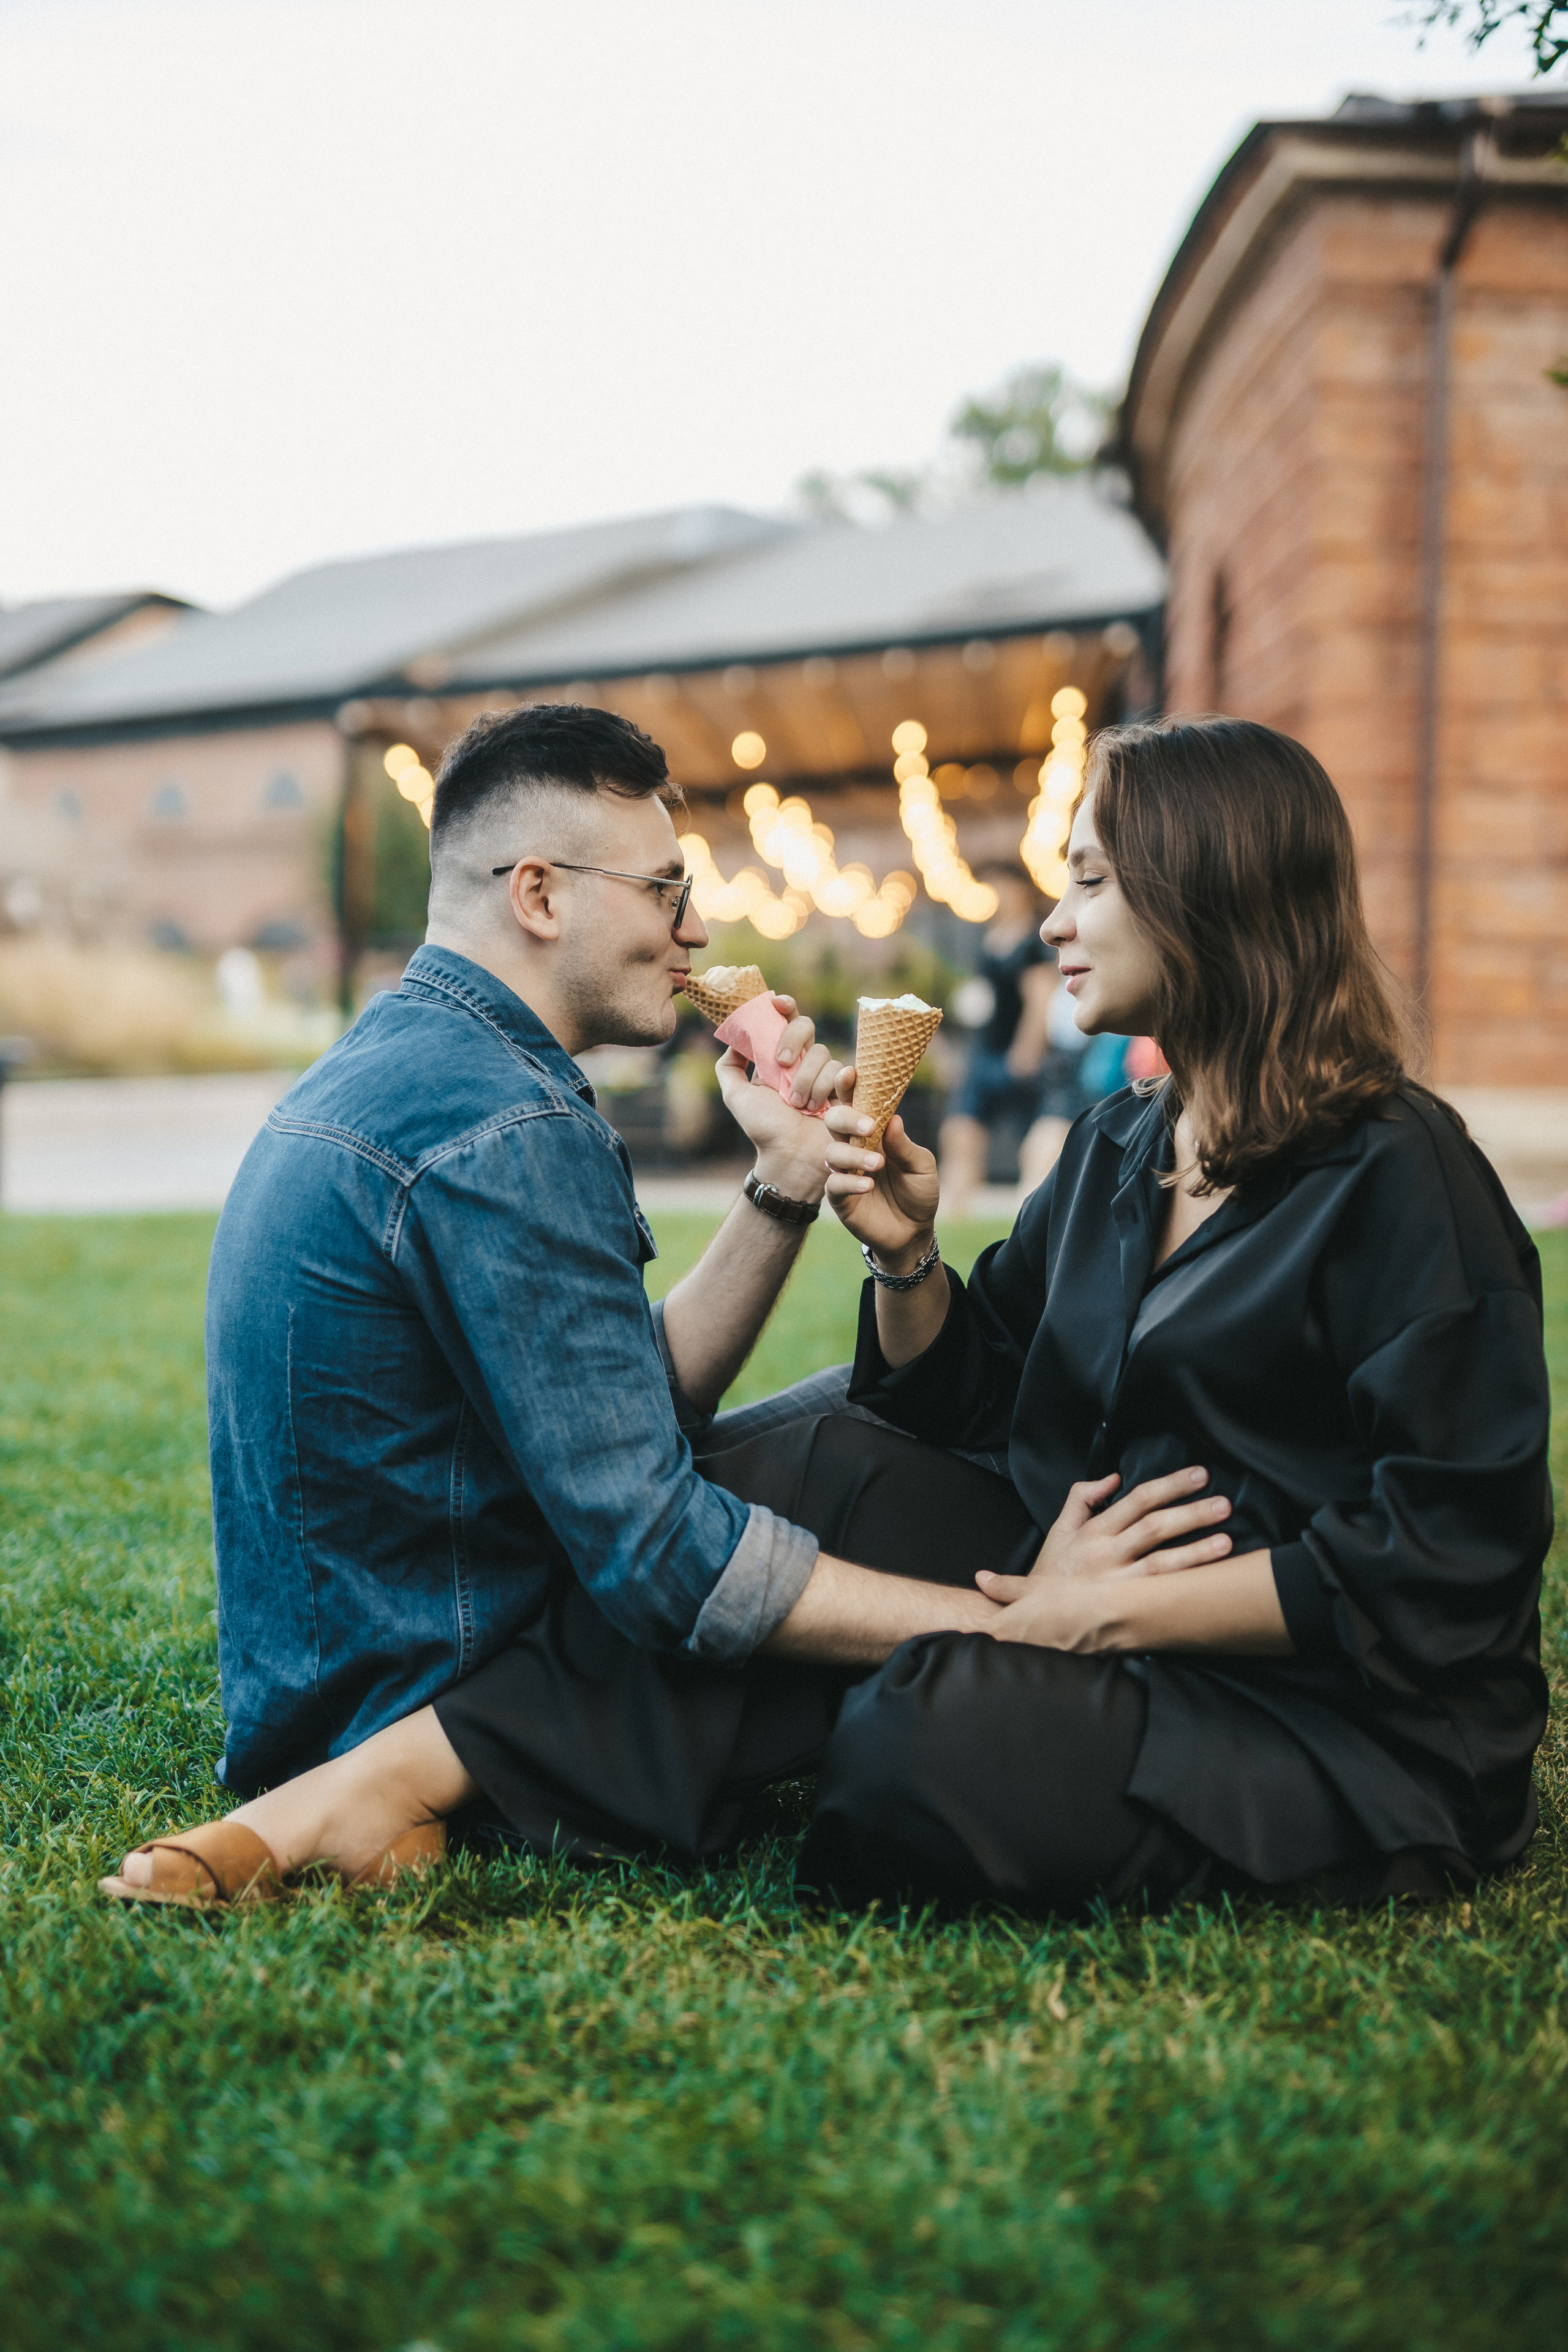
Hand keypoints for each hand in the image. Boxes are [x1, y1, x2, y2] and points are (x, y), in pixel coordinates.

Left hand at [716, 996, 842, 1188]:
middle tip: (780, 1065)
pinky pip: (843, 1072)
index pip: (784, 1021)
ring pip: (822, 1053)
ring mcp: (827, 1074)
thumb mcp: (737, 1097)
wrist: (790, 1159)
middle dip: (792, 1040)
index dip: (783, 1006)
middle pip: (806, 1026)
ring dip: (807, 1080)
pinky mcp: (847, 1090)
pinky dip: (830, 1087)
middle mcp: (804, 1062)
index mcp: (780, 1059)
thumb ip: (729, 1067)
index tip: (776, 1003)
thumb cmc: (764, 1130)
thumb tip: (733, 1039)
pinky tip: (822, 1106)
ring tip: (799, 1108)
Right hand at [823, 1074, 941, 1266]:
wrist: (914, 1232)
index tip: (850, 1073)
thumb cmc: (919, 1192)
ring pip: (833, 1151)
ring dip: (853, 1154)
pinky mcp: (840, 1197)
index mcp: (874, 1132)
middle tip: (869, 1126)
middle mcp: (854, 1147)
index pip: (857, 1103)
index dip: (849, 1087)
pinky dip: (849, 1182)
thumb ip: (906, 1146)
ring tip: (878, 1163)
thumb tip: (893, 1119)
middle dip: (847, 1117)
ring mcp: (844, 1171)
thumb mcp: (923, 1167)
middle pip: (835, 1120)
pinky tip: (868, 1185)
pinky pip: (834, 1184)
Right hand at [976, 1467, 1232, 1599]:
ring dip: (1196, 1548)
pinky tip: (1209, 1576)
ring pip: (1161, 1560)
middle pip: (1154, 1526)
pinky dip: (1184, 1580)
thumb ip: (1081, 1498)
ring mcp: (1116, 1582)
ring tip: (1226, 1537)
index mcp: (1092, 1531)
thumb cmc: (1050, 1575)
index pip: (1136, 1500)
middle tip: (1223, 1501)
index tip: (1197, 1475)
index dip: (1169, 1485)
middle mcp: (1105, 1553)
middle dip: (1190, 1511)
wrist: (1033, 1619)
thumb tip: (1111, 1478)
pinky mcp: (1123, 1608)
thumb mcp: (1058, 1530)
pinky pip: (1159, 1592)